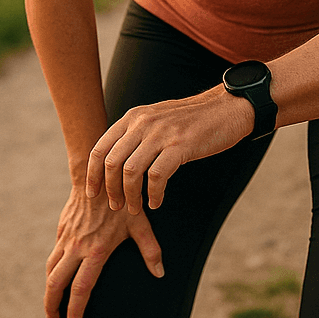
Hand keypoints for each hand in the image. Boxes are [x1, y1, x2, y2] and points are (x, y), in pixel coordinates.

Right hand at [45, 184, 163, 317]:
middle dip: (52, 306)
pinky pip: (54, 252)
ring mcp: (67, 236)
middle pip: (56, 283)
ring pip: (50, 268)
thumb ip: (150, 249)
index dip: (75, 310)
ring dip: (48, 289)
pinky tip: (56, 273)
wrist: (96, 171)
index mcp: (96, 250)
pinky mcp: (62, 227)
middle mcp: (77, 246)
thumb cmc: (122, 198)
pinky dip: (52, 268)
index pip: (81, 288)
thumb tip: (160, 273)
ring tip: (51, 305)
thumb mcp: (139, 222)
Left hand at [85, 87, 253, 215]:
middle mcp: (143, 123)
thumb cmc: (191, 119)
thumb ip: (136, 133)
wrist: (226, 108)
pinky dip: (154, 194)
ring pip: (131, 171)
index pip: (100, 147)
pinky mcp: (180, 146)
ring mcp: (162, 133)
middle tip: (115, 207)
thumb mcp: (157, 118)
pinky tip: (156, 202)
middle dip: (110, 190)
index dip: (92, 174)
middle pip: (112, 162)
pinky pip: (157, 177)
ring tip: (136, 209)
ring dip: (131, 196)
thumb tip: (115, 159)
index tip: (93, 193)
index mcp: (134, 116)